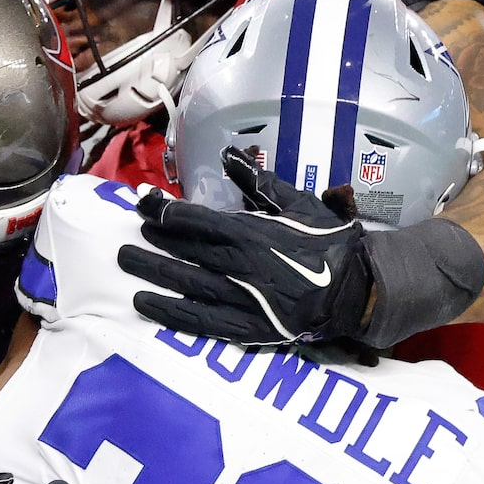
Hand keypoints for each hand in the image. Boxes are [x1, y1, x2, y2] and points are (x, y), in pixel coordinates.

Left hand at [118, 148, 375, 348]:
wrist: (357, 289)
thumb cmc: (329, 241)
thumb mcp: (299, 203)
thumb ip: (261, 182)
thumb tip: (231, 155)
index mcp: (251, 233)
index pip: (195, 220)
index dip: (164, 210)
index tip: (142, 201)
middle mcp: (240, 266)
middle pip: (184, 250)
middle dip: (153, 239)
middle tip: (128, 232)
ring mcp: (241, 299)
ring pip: (185, 284)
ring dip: (152, 272)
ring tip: (126, 262)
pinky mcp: (246, 328)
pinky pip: (200, 321)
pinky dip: (170, 312)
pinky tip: (145, 304)